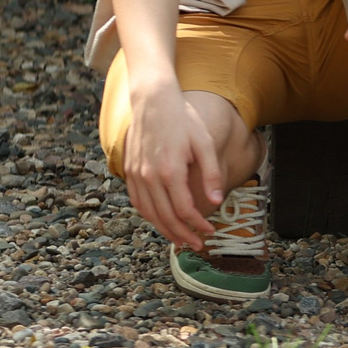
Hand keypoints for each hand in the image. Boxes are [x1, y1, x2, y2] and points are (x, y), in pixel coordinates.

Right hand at [123, 78, 225, 249]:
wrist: (153, 101)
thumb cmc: (183, 120)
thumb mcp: (205, 143)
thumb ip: (211, 173)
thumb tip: (217, 200)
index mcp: (170, 171)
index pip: (184, 209)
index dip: (197, 225)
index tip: (209, 232)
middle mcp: (150, 177)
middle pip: (165, 217)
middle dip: (182, 235)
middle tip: (196, 245)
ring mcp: (136, 175)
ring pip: (149, 213)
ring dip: (164, 230)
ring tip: (179, 239)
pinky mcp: (130, 171)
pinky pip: (138, 202)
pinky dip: (149, 216)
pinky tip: (160, 220)